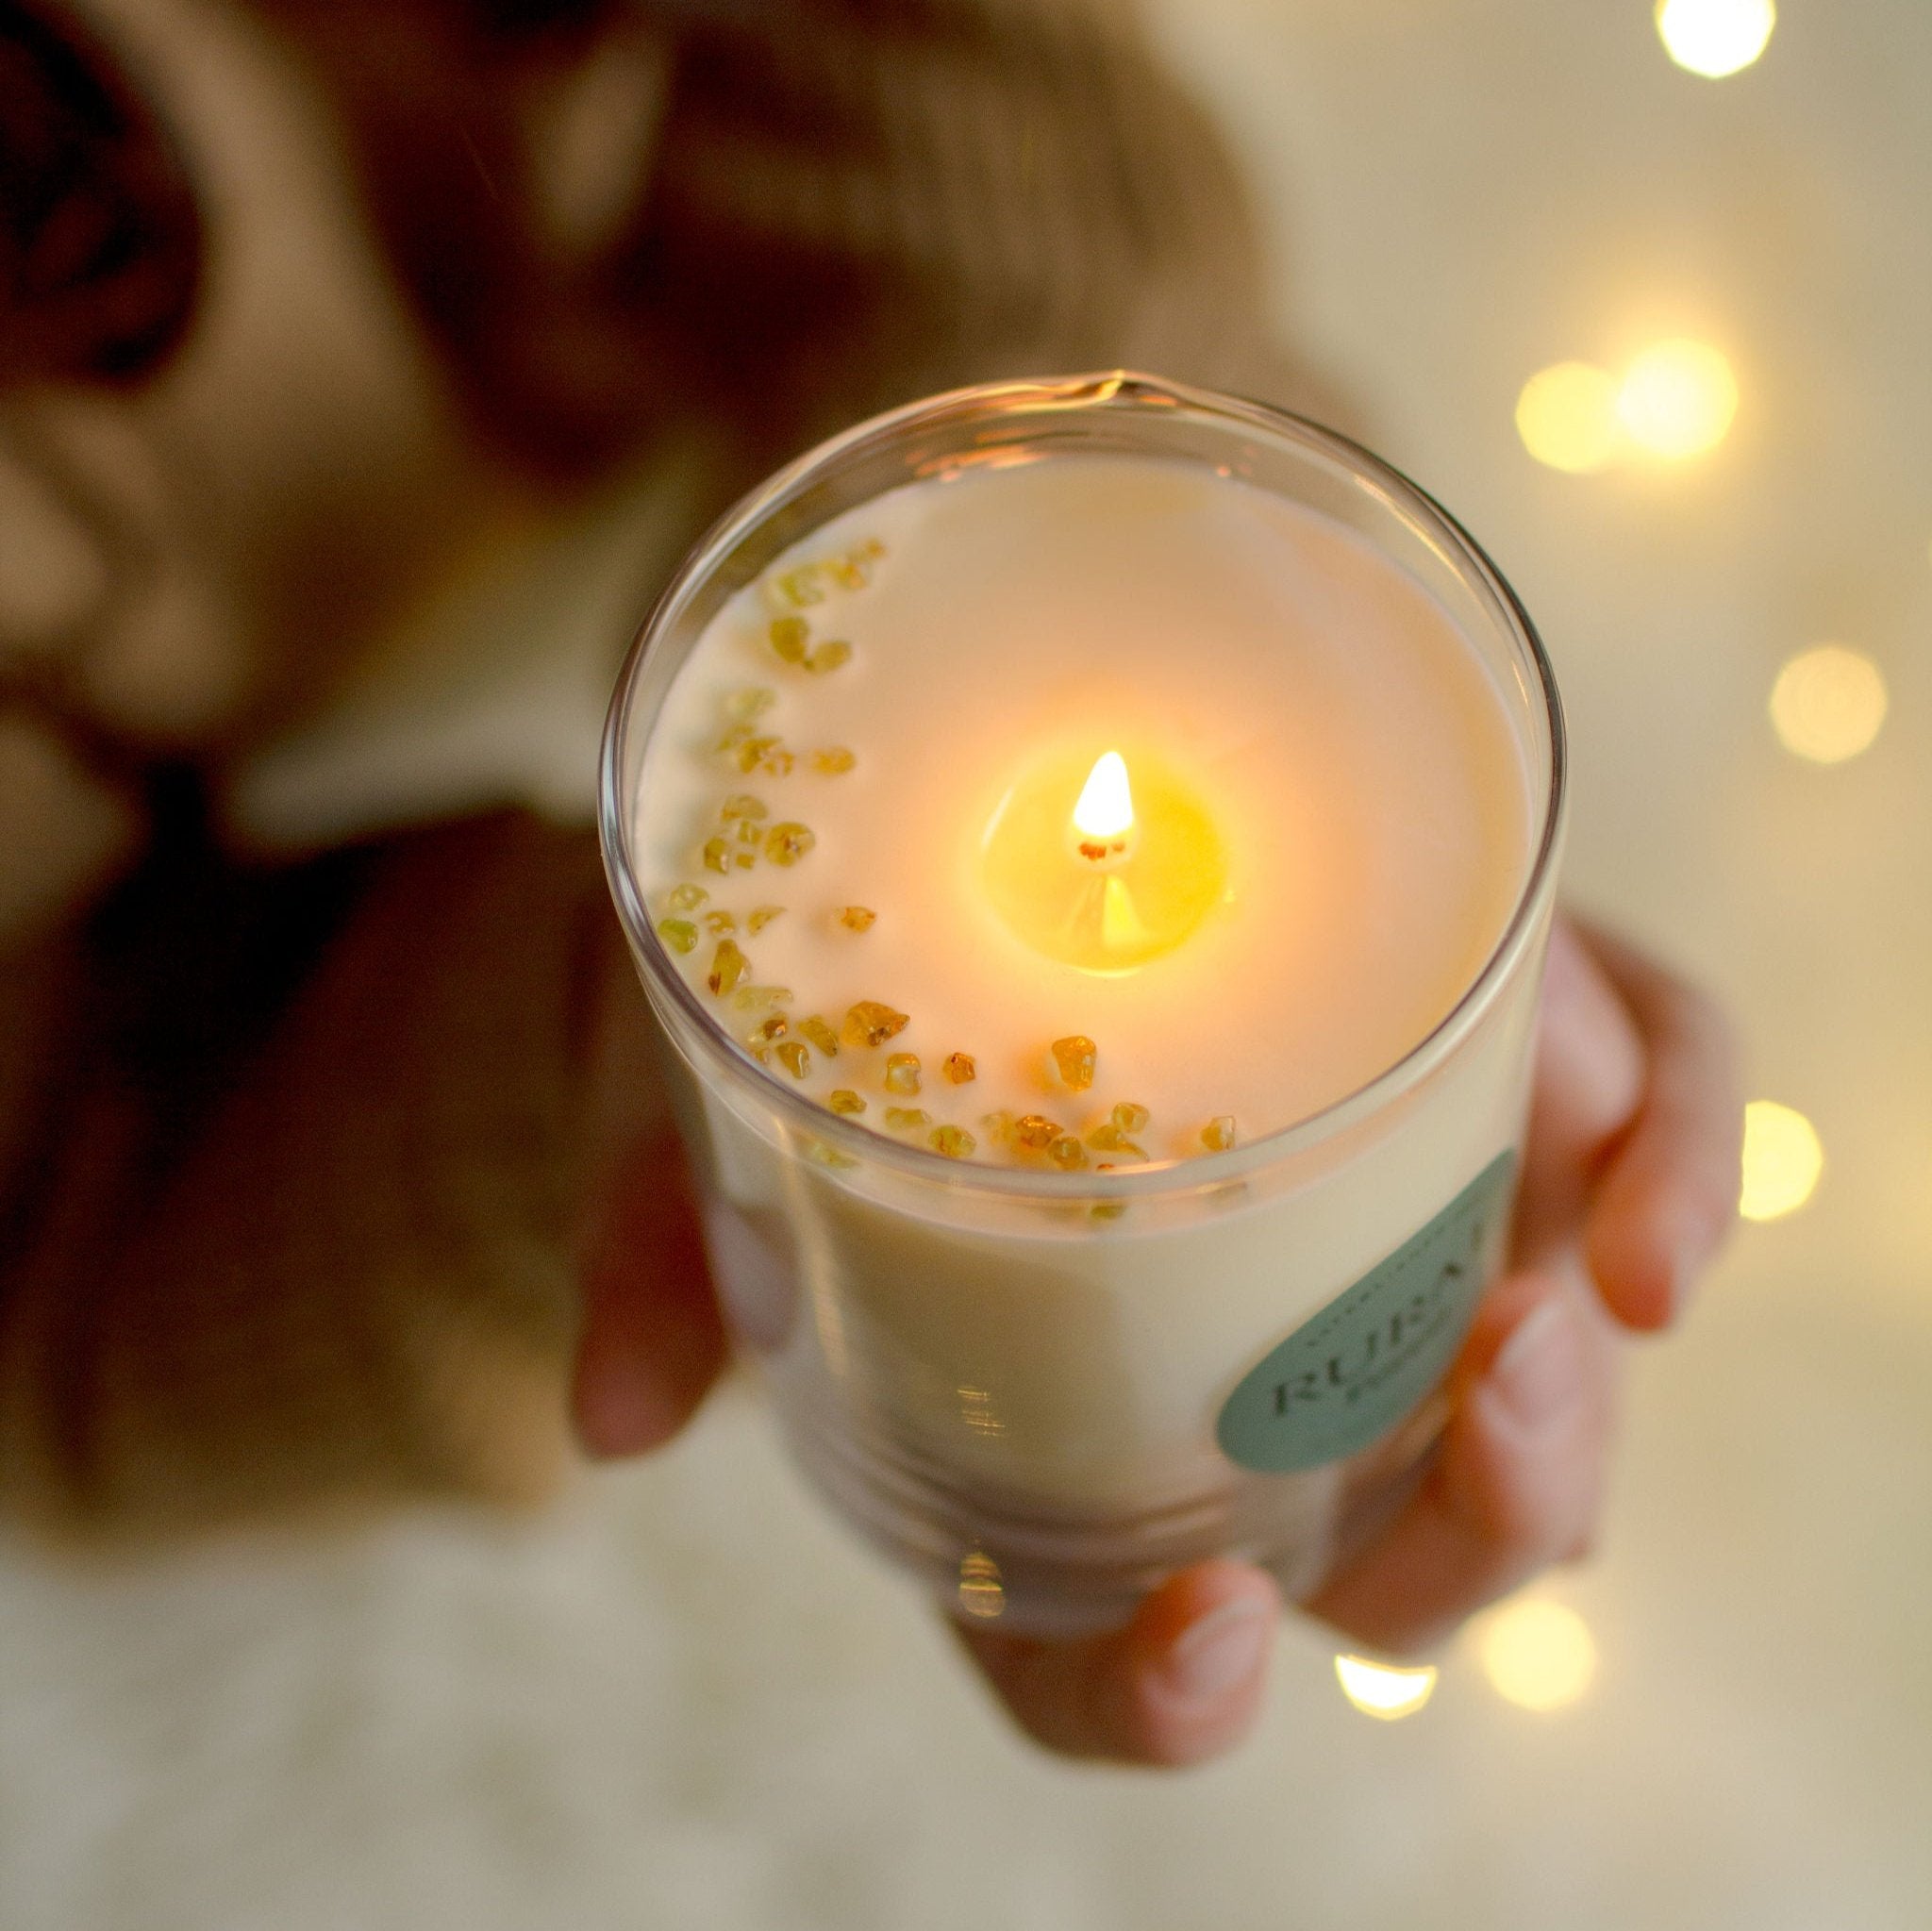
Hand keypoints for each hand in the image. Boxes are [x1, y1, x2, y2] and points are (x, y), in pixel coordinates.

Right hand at [570, 914, 1741, 1768]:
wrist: (864, 822)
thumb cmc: (774, 980)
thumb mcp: (683, 1093)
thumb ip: (655, 1242)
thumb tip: (614, 1420)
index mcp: (1037, 1421)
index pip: (1099, 1644)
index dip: (1154, 1697)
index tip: (1196, 1630)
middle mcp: (1221, 1353)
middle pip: (1379, 1546)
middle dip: (1471, 1526)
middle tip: (1490, 1401)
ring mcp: (1345, 1210)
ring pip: (1523, 1383)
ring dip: (1587, 1388)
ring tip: (1590, 1300)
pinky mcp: (1433, 1045)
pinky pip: (1604, 1128)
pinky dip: (1660, 1162)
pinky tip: (1630, 1187)